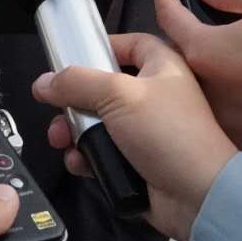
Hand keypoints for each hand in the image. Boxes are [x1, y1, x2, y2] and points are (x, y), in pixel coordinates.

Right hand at [32, 34, 235, 240]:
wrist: (198, 197)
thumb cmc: (168, 134)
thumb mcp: (118, 94)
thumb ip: (76, 82)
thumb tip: (43, 83)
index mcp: (162, 67)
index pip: (131, 43)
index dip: (102, 45)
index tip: (73, 55)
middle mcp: (155, 95)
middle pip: (103, 86)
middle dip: (73, 99)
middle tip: (56, 108)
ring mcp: (145, 131)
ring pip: (97, 122)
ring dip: (74, 131)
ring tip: (62, 140)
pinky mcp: (137, 161)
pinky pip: (102, 153)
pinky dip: (87, 157)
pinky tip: (79, 162)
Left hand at [154, 0, 241, 165]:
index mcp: (203, 50)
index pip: (168, 17)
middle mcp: (204, 90)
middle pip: (179, 59)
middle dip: (185, 39)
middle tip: (201, 25)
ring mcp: (222, 122)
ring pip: (200, 94)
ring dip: (208, 76)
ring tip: (228, 62)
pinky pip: (226, 120)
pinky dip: (231, 104)